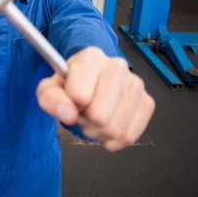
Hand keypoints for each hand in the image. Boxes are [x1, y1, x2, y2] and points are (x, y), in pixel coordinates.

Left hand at [36, 47, 154, 151]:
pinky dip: (114, 140)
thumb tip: (68, 114)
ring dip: (98, 133)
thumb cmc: (70, 84)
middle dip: (85, 122)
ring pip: (115, 129)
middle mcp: (117, 66)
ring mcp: (136, 84)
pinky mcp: (147, 101)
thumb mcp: (50, 88)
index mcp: (92, 57)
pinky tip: (106, 129)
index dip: (70, 106)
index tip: (71, 101)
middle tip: (82, 113)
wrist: (91, 82)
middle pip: (99, 116)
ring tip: (93, 120)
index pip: (79, 97)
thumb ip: (50, 99)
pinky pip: (130, 135)